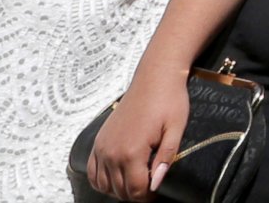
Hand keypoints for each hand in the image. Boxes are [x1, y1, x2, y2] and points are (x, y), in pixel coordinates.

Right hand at [87, 70, 187, 199]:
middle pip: (119, 190)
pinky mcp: (99, 141)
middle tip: (149, 187)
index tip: (157, 192)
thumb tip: (156, 185)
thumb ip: (166, 159)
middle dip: (135, 194)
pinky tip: (115, 178)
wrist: (154, 77)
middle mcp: (112, 152)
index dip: (148, 197)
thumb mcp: (176, 129)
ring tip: (136, 182)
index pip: (136, 190)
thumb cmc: (169, 100)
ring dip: (119, 190)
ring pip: (104, 185)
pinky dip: (101, 181)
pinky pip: (92, 172)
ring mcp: (103, 147)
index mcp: (132, 151)